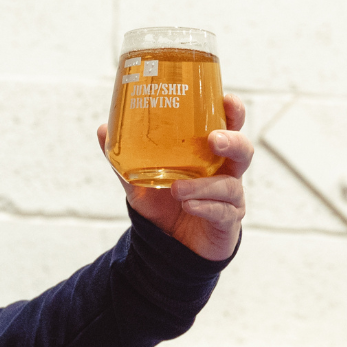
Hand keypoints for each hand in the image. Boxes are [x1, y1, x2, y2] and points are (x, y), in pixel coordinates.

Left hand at [97, 93, 250, 260]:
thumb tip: (103, 129)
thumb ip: (124, 158)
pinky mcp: (228, 221)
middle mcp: (225, 172)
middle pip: (243, 150)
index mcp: (208, 154)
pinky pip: (223, 212)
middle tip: (214, 140)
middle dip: (233, 141)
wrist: (167, 246)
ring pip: (230, 185)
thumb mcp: (139, 180)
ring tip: (177, 189)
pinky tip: (189, 205)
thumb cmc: (162, 204)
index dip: (233, 113)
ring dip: (204, 185)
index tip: (226, 101)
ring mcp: (230, 197)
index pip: (228, 127)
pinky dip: (205, 207)